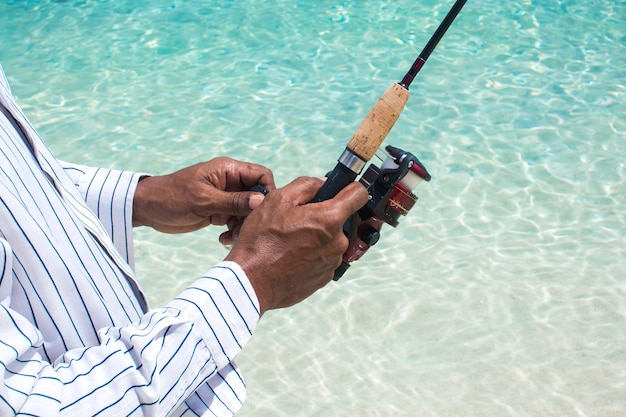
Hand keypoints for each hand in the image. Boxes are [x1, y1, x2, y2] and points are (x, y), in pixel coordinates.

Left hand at [133, 157, 274, 241]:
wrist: (149, 209)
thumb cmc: (172, 197)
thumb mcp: (204, 200)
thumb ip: (233, 202)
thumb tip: (261, 201)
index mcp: (228, 170)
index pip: (261, 174)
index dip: (267, 191)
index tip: (262, 211)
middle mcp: (230, 182)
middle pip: (257, 195)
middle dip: (254, 214)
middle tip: (245, 230)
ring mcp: (225, 197)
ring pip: (248, 211)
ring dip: (243, 226)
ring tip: (231, 237)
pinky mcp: (219, 211)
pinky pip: (236, 220)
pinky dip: (234, 230)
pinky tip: (223, 238)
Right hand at [225, 177, 367, 314]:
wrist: (252, 281)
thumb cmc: (262, 241)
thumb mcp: (278, 200)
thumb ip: (306, 185)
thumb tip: (323, 183)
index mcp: (330, 218)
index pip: (358, 194)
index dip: (349, 188)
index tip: (340, 190)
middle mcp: (338, 242)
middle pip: (341, 219)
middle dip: (324, 216)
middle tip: (298, 220)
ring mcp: (333, 262)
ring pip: (331, 239)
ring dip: (318, 237)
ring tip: (291, 241)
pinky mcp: (325, 277)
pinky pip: (324, 258)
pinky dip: (313, 254)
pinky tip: (292, 256)